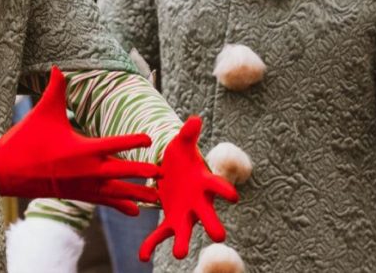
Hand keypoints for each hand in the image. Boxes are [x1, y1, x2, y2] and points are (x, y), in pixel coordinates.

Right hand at [0, 67, 159, 213]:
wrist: (6, 171)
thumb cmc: (27, 138)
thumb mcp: (43, 111)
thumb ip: (55, 88)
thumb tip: (57, 65)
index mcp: (82, 149)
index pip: (114, 144)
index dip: (133, 140)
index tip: (149, 139)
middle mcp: (86, 170)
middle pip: (122, 172)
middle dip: (143, 173)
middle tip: (163, 174)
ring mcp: (83, 186)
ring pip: (116, 192)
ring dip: (137, 194)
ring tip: (158, 199)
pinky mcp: (78, 196)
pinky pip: (104, 202)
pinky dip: (120, 205)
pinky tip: (135, 211)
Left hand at [139, 116, 237, 260]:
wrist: (172, 170)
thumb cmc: (182, 157)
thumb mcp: (182, 143)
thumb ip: (188, 134)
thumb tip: (195, 119)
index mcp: (204, 182)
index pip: (217, 186)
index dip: (225, 190)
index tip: (233, 197)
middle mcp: (198, 202)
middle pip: (207, 214)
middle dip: (212, 224)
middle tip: (220, 236)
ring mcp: (184, 213)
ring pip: (184, 230)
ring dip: (181, 242)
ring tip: (179, 254)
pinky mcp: (170, 220)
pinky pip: (160, 234)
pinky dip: (151, 244)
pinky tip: (142, 256)